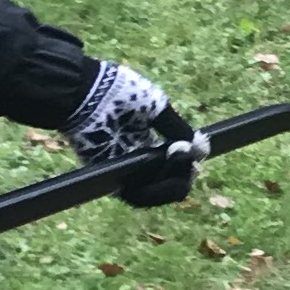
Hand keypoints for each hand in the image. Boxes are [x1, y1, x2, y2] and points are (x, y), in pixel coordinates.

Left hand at [65, 60, 198, 206]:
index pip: (177, 168)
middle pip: (172, 185)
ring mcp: (127, 173)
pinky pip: (139, 196)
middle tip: (186, 155)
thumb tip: (201, 151)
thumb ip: (179, 130)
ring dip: (173, 180)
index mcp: (150, 145)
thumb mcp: (158, 108)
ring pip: (159, 193)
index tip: (196, 150)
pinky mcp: (112, 180)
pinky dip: (155, 189)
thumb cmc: (120, 93)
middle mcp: (140, 163)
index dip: (189, 165)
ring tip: (176, 156)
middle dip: (184, 173)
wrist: (88, 92)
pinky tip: (162, 170)